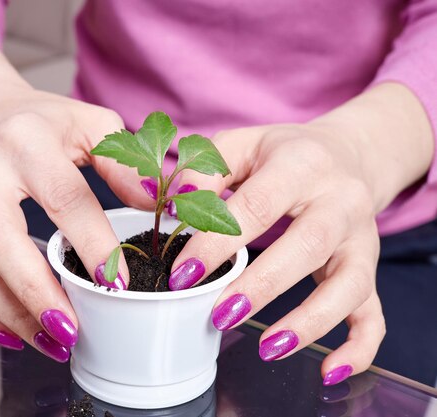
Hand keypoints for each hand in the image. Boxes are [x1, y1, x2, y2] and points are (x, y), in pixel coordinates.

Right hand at [0, 20, 151, 360]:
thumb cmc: (37, 119)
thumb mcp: (87, 123)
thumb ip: (123, 163)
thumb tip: (160, 206)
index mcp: (25, 139)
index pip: (63, 197)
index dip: (92, 244)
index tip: (118, 283)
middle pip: (0, 239)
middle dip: (37, 292)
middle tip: (72, 330)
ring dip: (10, 313)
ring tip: (51, 341)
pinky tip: (7, 335)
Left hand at [168, 83, 433, 382]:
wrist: (349, 154)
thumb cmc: (284, 153)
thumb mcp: (243, 144)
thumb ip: (207, 170)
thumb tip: (177, 207)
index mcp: (303, 164)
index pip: (258, 205)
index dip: (218, 241)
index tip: (183, 274)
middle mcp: (341, 201)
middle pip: (309, 245)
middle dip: (262, 285)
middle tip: (219, 314)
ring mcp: (361, 239)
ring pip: (349, 285)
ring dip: (309, 321)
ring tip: (266, 348)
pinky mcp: (369, 267)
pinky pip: (374, 313)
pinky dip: (359, 346)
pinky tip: (328, 368)